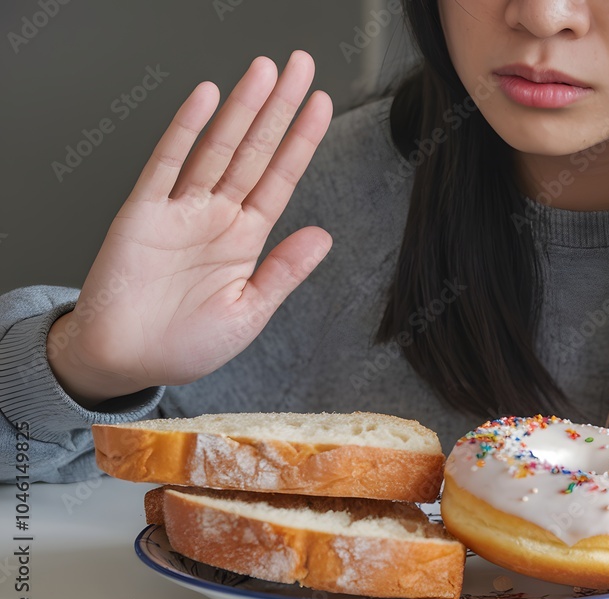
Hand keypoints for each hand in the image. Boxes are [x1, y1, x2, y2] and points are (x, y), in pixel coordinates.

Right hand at [48, 51, 333, 406]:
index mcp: (246, 240)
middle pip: (256, 152)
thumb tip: (324, 236)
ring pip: (218, 148)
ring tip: (265, 72)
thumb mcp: (248, 314)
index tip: (322, 104)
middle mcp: (218, 216)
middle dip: (280, 108)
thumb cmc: (184, 344)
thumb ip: (283, 273)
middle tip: (300, 65)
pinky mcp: (143, 213)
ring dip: (242, 109)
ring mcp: (181, 210)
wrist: (124, 361)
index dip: (302, 141)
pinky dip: (186, 130)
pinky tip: (206, 99)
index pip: (281, 178)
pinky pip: (167, 163)